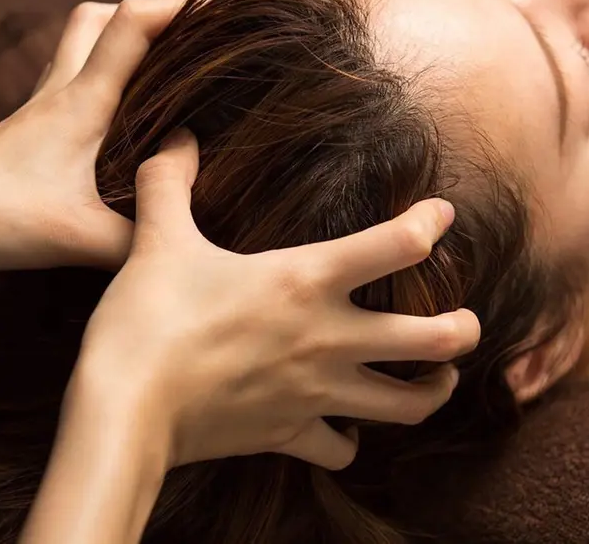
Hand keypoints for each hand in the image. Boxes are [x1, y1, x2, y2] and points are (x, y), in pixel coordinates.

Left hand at [0, 0, 186, 278]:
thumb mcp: (78, 238)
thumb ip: (139, 238)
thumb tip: (181, 237)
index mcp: (81, 102)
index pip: (133, 25)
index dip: (182, 6)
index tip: (226, 5)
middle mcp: (60, 92)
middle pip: (101, 17)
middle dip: (151, 14)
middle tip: (191, 40)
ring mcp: (41, 109)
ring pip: (82, 44)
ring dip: (123, 42)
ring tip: (165, 71)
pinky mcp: (32, 131)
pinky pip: (72, 83)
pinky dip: (104, 81)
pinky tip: (124, 121)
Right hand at [75, 129, 479, 474]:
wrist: (123, 412)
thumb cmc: (147, 321)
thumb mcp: (157, 240)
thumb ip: (169, 181)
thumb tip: (177, 137)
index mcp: (306, 280)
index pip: (399, 243)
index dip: (431, 223)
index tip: (441, 215)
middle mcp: (328, 338)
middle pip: (436, 339)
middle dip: (465, 329)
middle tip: (465, 321)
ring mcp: (316, 393)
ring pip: (408, 406)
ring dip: (433, 392)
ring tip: (438, 378)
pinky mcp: (290, 434)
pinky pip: (339, 450)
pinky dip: (348, 442)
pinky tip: (344, 430)